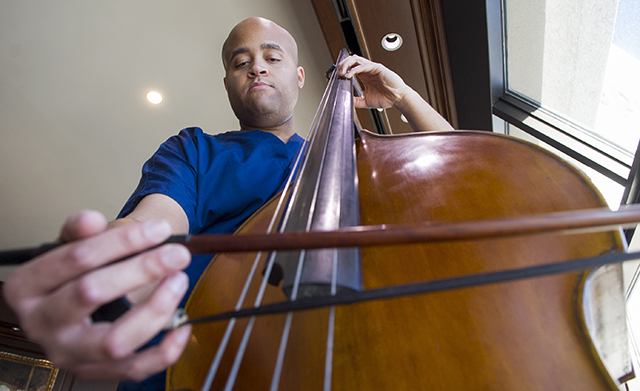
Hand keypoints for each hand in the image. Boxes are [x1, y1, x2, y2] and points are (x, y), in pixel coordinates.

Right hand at [3, 210, 191, 380]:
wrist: (84, 298)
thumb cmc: (81, 269)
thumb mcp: (73, 243)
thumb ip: (80, 229)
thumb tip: (91, 221)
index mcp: (27, 287)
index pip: (76, 258)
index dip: (122, 241)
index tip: (159, 230)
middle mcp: (41, 324)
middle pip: (91, 293)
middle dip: (141, 270)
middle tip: (176, 254)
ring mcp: (68, 353)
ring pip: (114, 341)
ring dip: (155, 310)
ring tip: (179, 281)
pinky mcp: (95, 372)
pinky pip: (134, 370)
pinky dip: (164, 351)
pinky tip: (182, 326)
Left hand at [336, 54, 410, 109]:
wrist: (398, 99)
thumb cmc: (386, 98)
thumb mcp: (366, 101)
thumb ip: (356, 101)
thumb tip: (346, 101)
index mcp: (364, 76)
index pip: (350, 68)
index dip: (342, 70)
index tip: (336, 77)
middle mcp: (367, 70)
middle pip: (351, 61)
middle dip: (342, 65)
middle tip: (337, 74)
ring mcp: (372, 68)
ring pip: (356, 60)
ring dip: (346, 65)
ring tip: (341, 73)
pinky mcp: (377, 68)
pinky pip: (364, 65)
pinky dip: (355, 69)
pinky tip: (349, 75)